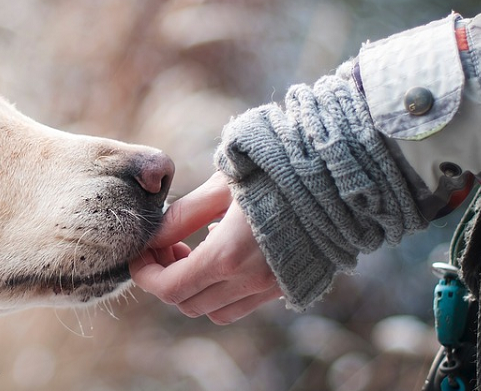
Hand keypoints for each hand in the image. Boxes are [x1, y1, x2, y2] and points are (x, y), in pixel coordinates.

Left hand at [131, 172, 282, 324]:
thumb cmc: (277, 170)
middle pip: (187, 303)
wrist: (340, 176)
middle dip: (166, 279)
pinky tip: (224, 253)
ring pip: (214, 311)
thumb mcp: (222, 185)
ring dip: (194, 289)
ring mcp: (271, 287)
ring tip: (193, 251)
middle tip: (166, 246)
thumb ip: (183, 215)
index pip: (169, 287)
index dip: (145, 274)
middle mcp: (250, 281)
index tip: (140, 253)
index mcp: (228, 256)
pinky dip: (222, 291)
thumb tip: (153, 236)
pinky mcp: (288, 285)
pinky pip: (242, 304)